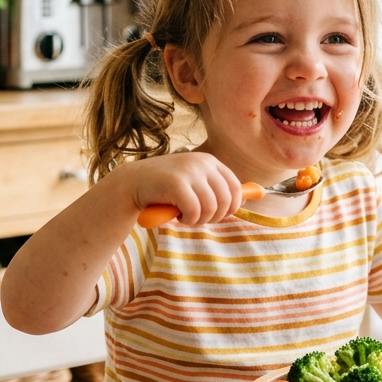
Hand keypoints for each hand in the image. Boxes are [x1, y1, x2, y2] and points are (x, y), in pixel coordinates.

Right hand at [119, 151, 243, 226]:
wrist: (132, 183)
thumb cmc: (165, 187)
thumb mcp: (193, 182)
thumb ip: (215, 187)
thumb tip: (250, 197)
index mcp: (209, 161)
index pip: (235, 187)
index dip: (233, 206)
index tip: (221, 215)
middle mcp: (202, 163)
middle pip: (226, 200)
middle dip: (216, 217)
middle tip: (200, 219)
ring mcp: (189, 172)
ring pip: (211, 208)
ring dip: (200, 220)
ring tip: (187, 217)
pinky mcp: (177, 184)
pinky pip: (195, 212)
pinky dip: (189, 220)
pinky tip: (178, 216)